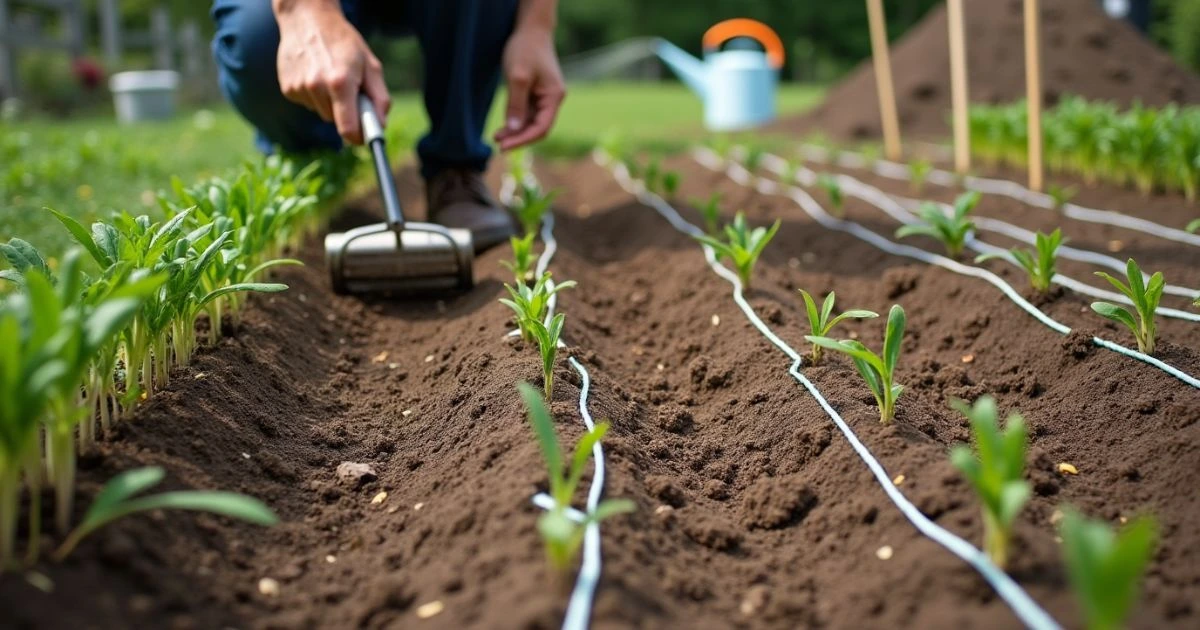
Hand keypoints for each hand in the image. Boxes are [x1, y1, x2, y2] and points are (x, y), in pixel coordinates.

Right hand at [274, 1, 389, 144]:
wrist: (306, 19)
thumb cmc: (344, 42)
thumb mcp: (370, 64)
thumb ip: (379, 97)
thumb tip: (381, 125)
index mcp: (340, 82)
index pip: (348, 129)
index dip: (358, 137)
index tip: (364, 138)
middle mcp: (317, 87)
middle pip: (336, 121)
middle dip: (346, 112)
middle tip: (348, 88)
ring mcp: (299, 88)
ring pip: (322, 113)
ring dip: (329, 103)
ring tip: (329, 76)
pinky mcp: (287, 88)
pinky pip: (309, 103)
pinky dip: (314, 95)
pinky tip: (314, 74)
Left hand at [494, 26, 565, 150]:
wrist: (530, 29)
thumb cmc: (525, 49)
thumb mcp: (517, 76)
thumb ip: (516, 104)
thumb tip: (513, 130)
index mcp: (554, 96)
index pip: (541, 127)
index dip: (523, 139)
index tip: (504, 146)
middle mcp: (552, 100)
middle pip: (537, 128)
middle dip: (518, 138)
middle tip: (498, 145)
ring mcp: (544, 98)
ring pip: (531, 122)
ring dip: (515, 132)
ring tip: (496, 138)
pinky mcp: (535, 95)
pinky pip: (526, 114)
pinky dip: (515, 121)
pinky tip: (502, 128)